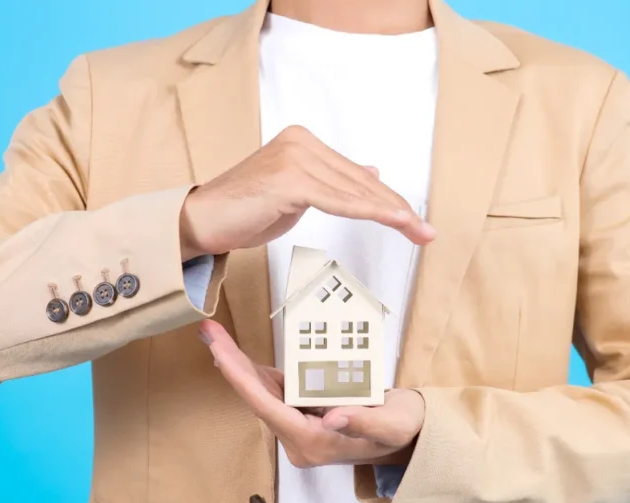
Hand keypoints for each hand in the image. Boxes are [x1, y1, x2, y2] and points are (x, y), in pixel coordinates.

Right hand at [178, 125, 435, 260]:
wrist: (203, 221)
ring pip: (352, 191)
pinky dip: (365, 212)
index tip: (414, 222)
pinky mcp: (288, 179)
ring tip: (416, 231)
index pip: (355, 175)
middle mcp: (301, 142)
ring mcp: (294, 158)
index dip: (387, 200)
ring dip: (388, 214)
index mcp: (304, 141)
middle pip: (360, 182)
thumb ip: (332, 183)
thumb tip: (369, 174)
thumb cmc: (246, 212)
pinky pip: (335, 200)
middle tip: (426, 232)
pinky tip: (390, 221)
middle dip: (396, 209)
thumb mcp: (298, 194)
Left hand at [200, 320, 424, 467]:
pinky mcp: (304, 416)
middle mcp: (299, 440)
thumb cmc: (404, 429)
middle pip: (257, 399)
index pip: (267, 407)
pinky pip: (276, 394)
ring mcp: (300, 429)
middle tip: (209, 333)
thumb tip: (333, 416)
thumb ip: (363, 422)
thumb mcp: (392, 424)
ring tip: (216, 337)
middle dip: (231, 365)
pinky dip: (259, 373)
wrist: (412, 437)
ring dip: (240, 367)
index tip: (218, 350)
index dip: (239, 377)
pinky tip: (241, 356)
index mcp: (313, 442)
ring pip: (262, 395)